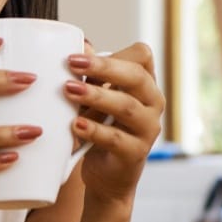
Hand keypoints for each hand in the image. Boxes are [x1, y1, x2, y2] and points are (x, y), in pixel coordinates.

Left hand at [63, 43, 164, 204]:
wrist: (106, 176)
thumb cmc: (99, 128)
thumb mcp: (92, 99)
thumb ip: (89, 74)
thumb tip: (81, 45)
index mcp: (144, 84)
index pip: (142, 56)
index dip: (114, 52)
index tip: (77, 55)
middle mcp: (153, 103)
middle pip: (136, 77)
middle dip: (103, 68)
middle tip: (72, 64)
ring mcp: (148, 129)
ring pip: (126, 106)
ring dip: (96, 96)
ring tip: (69, 91)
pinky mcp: (136, 153)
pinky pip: (116, 138)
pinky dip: (94, 130)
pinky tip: (75, 125)